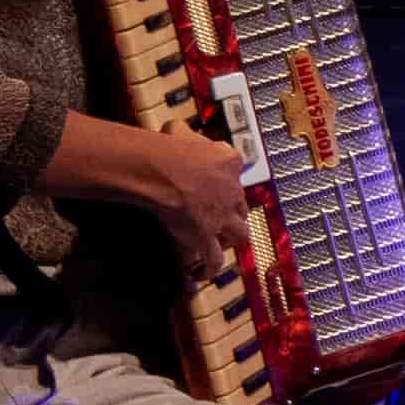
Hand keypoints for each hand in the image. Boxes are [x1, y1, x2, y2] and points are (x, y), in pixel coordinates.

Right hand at [148, 126, 249, 286]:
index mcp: (229, 162)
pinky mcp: (207, 237)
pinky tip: (206, 273)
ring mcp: (222, 217)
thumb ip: (184, 134)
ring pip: (239, 234)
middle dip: (235, 212)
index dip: (227, 178)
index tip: (219, 181)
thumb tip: (174, 130)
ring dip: (233, 239)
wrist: (163, 171)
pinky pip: (213, 257)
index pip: (235, 169)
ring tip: (226, 244)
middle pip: (241, 205)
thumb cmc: (169, 148)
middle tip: (226, 216)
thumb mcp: (179, 131)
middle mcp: (232, 192)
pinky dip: (210, 267)